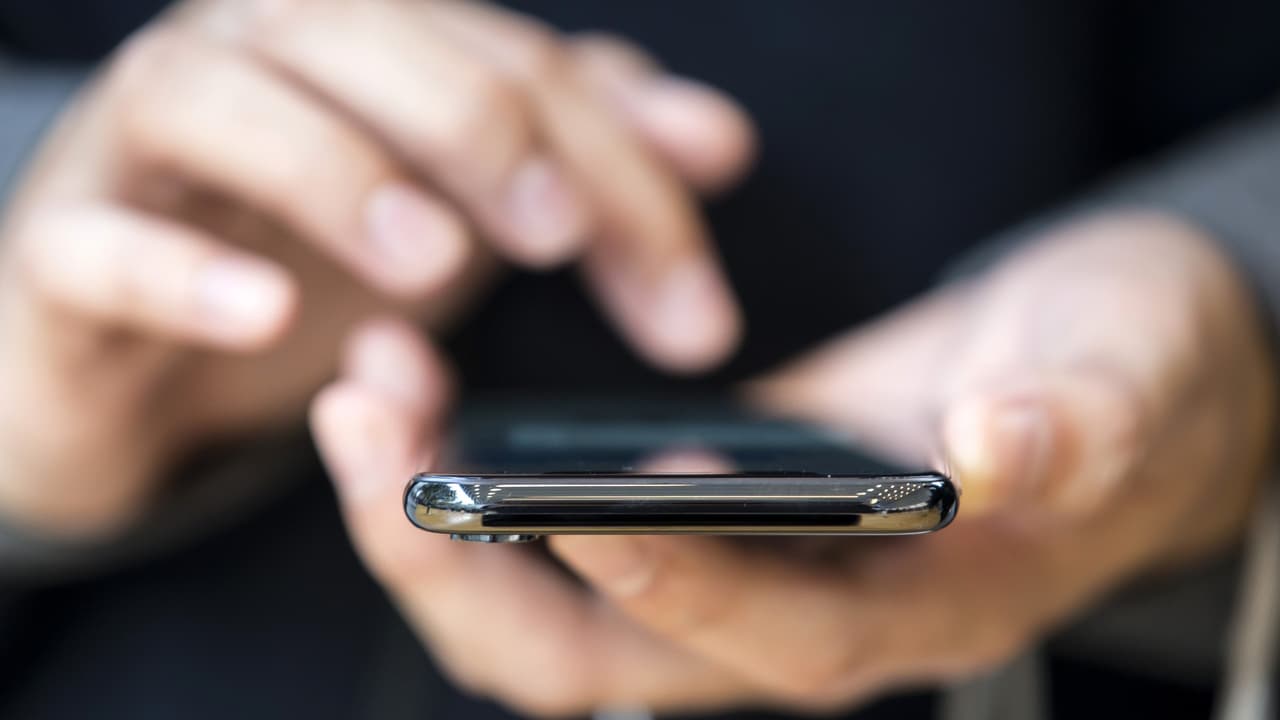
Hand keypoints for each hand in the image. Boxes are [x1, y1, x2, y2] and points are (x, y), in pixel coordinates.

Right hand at [0, 0, 753, 538]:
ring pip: (218, 98)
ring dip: (337, 171)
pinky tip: (267, 313)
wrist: (130, 349)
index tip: (695, 310)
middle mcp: (248, 57)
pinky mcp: (62, 251)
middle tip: (559, 237)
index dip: (620, 175)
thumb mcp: (466, 203)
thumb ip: (581, 156)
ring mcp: (141, 147)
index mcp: (358, 41)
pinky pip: (97, 239)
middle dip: (481, 129)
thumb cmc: (301, 254)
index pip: (513, 66)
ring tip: (434, 264)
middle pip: (365, 35)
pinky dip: (182, 268)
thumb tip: (720, 138)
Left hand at [311, 212, 1274, 715]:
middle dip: (471, 570)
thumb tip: (997, 444)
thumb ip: (1075, 427)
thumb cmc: (1126, 379)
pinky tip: (428, 391)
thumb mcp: (1123, 380)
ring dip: (439, 524)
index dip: (668, 585)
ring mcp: (735, 572)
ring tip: (369, 395)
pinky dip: (477, 478)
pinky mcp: (698, 509)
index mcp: (909, 616)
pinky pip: (555, 531)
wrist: (1098, 370)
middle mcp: (799, 620)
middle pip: (600, 660)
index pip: (763, 640)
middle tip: (376, 438)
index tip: (566, 504)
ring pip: (548, 608)